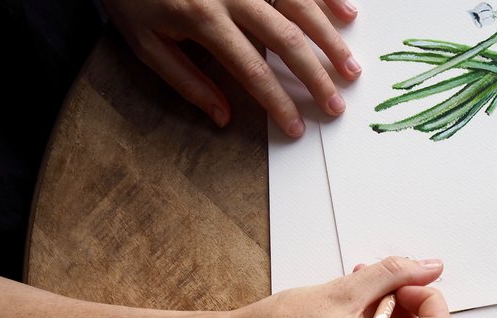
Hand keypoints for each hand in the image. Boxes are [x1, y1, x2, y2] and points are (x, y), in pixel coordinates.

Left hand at [102, 0, 360, 137]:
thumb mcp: (144, 41)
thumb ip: (185, 80)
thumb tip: (222, 117)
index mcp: (204, 19)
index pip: (252, 71)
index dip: (278, 103)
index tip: (296, 127)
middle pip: (286, 41)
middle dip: (315, 78)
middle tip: (335, 106)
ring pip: (300, 6)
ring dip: (331, 40)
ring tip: (351, 69)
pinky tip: (348, 14)